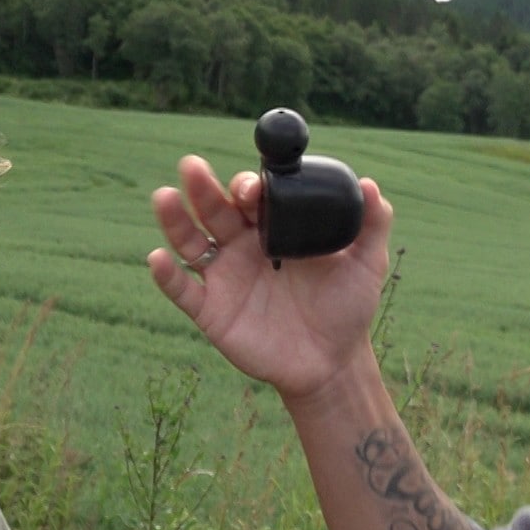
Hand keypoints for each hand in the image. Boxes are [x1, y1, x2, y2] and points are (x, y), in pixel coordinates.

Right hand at [148, 155, 393, 401]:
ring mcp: (224, 278)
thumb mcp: (367, 265)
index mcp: (274, 230)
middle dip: (203, 188)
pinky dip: (166, 275)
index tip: (254, 187)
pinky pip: (182, 290)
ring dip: (175, 219)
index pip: (252, 197)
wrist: (332, 363)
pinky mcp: (211, 311)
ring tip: (164, 197)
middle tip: (192, 166)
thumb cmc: (347, 309)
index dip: (249, 186)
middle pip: (215, 210)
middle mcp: (243, 247)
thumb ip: (372, 225)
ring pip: (191, 242)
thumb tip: (371, 186)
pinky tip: (156, 258)